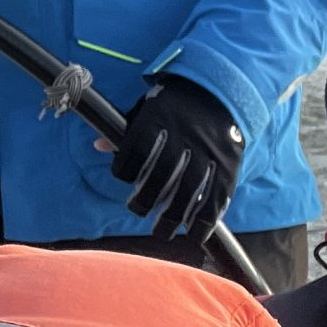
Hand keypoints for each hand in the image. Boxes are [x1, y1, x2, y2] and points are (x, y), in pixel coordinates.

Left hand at [105, 75, 244, 242]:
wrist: (219, 93)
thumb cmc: (175, 104)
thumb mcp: (148, 107)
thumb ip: (125, 128)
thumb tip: (98, 146)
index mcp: (159, 118)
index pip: (135, 150)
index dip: (125, 168)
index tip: (124, 177)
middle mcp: (182, 136)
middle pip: (160, 175)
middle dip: (145, 199)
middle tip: (137, 210)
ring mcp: (207, 152)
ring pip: (188, 190)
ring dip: (173, 216)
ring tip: (161, 231)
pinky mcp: (227, 165)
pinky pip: (216, 197)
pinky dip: (205, 220)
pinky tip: (195, 234)